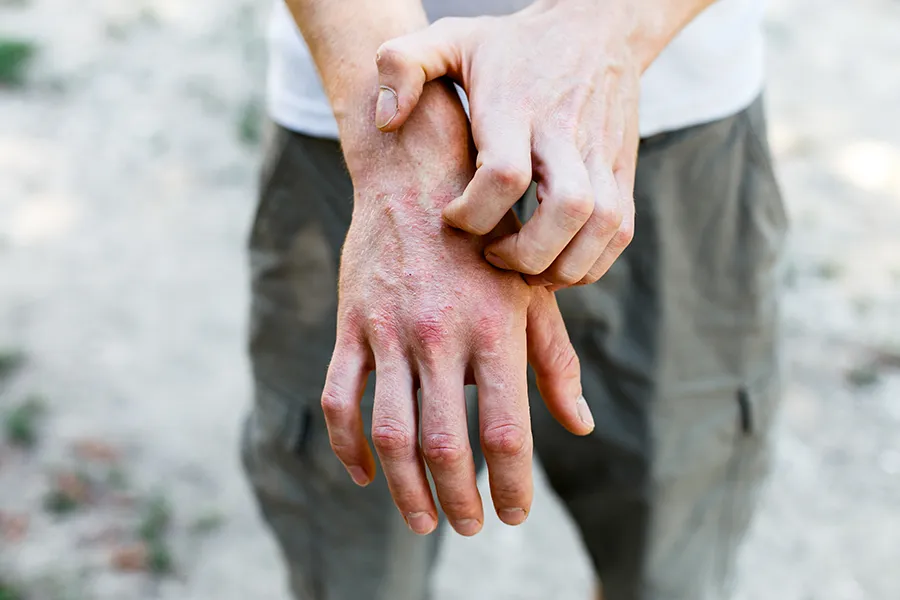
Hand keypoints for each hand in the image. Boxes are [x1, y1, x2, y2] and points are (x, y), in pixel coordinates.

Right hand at [323, 82, 593, 536]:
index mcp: (494, 329)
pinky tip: (367, 475)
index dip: (512, 485)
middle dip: (460, 501)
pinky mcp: (352, 325)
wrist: (417, 175)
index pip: (506, 433)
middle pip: (445, 446)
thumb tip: (579, 424)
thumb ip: (554, 360)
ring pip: (390, 434)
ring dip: (407, 491)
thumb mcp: (530, 292)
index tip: (514, 514)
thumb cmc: (487, 239)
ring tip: (424, 522)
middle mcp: (441, 335)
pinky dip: (349, 447)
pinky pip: (340, 400)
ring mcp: (389, 331)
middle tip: (471, 526)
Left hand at [373, 0, 654, 286]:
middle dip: (526, 253)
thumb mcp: (449, 38)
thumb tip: (385, 122)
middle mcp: (566, 132)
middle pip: (567, 209)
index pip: (505, 174)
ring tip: (525, 269)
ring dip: (563, 266)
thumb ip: (402, 65)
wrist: (597, 26)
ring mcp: (602, 153)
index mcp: (517, 108)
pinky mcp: (623, 169)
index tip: (451, 216)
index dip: (475, 212)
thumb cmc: (510, 45)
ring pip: (602, 226)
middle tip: (492, 256)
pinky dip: (591, 262)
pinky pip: (620, 232)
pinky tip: (556, 262)